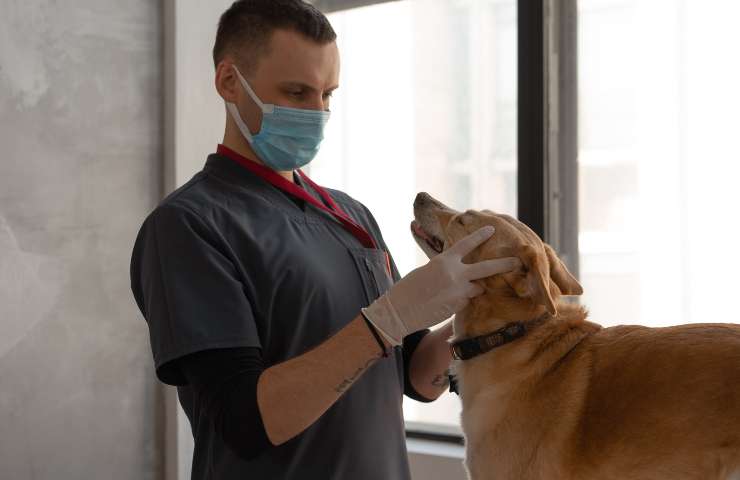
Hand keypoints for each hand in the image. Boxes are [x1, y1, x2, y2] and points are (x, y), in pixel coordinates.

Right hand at [361, 226, 520, 345]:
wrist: (400, 310)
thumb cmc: (409, 288)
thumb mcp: (427, 270)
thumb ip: (445, 267)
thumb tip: (457, 268)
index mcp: (444, 261)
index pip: (466, 244)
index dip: (480, 236)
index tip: (493, 229)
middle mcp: (455, 274)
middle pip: (486, 268)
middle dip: (504, 264)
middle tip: (518, 262)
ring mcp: (459, 292)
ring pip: (477, 288)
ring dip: (472, 288)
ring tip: (452, 292)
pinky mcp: (458, 306)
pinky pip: (466, 301)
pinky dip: (460, 301)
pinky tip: (444, 303)